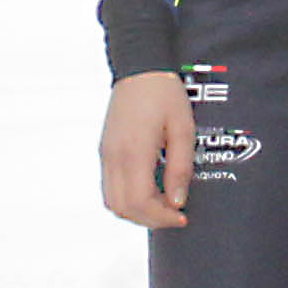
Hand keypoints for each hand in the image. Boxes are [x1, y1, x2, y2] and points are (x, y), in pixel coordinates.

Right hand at [100, 70, 192, 229]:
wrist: (139, 68)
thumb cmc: (164, 93)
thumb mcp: (183, 128)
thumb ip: (180, 168)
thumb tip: (177, 201)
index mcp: (134, 151)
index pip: (140, 202)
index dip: (160, 217)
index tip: (181, 216)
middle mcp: (114, 157)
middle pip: (123, 208)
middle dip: (150, 219)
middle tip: (174, 214)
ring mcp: (105, 154)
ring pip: (112, 202)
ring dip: (137, 211)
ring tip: (162, 203)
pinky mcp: (104, 150)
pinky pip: (110, 187)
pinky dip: (128, 198)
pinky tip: (149, 189)